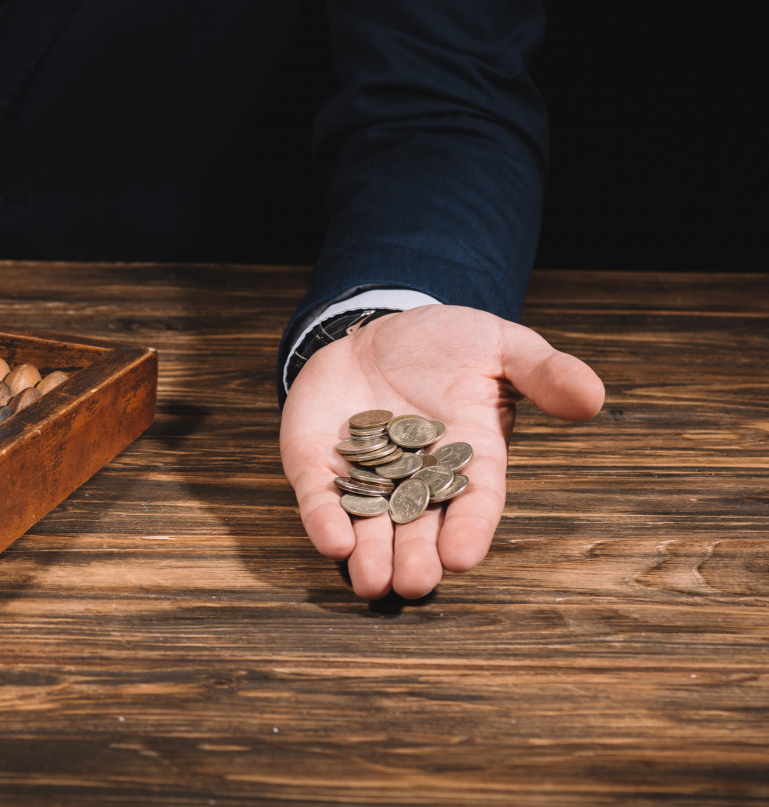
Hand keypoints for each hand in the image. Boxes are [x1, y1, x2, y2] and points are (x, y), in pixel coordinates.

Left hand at [279, 304, 603, 598]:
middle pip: (418, 527)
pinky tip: (331, 542)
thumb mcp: (501, 346)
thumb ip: (544, 372)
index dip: (469, 531)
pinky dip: (324, 518)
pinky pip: (320, 494)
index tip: (463, 558)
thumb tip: (592, 396)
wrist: (380, 329)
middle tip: (413, 584)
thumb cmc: (449, 344)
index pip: (473, 503)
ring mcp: (365, 472)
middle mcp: (417, 477)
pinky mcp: (320, 460)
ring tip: (371, 583)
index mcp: (468, 459)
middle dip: (415, 557)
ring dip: (369, 555)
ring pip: (368, 523)